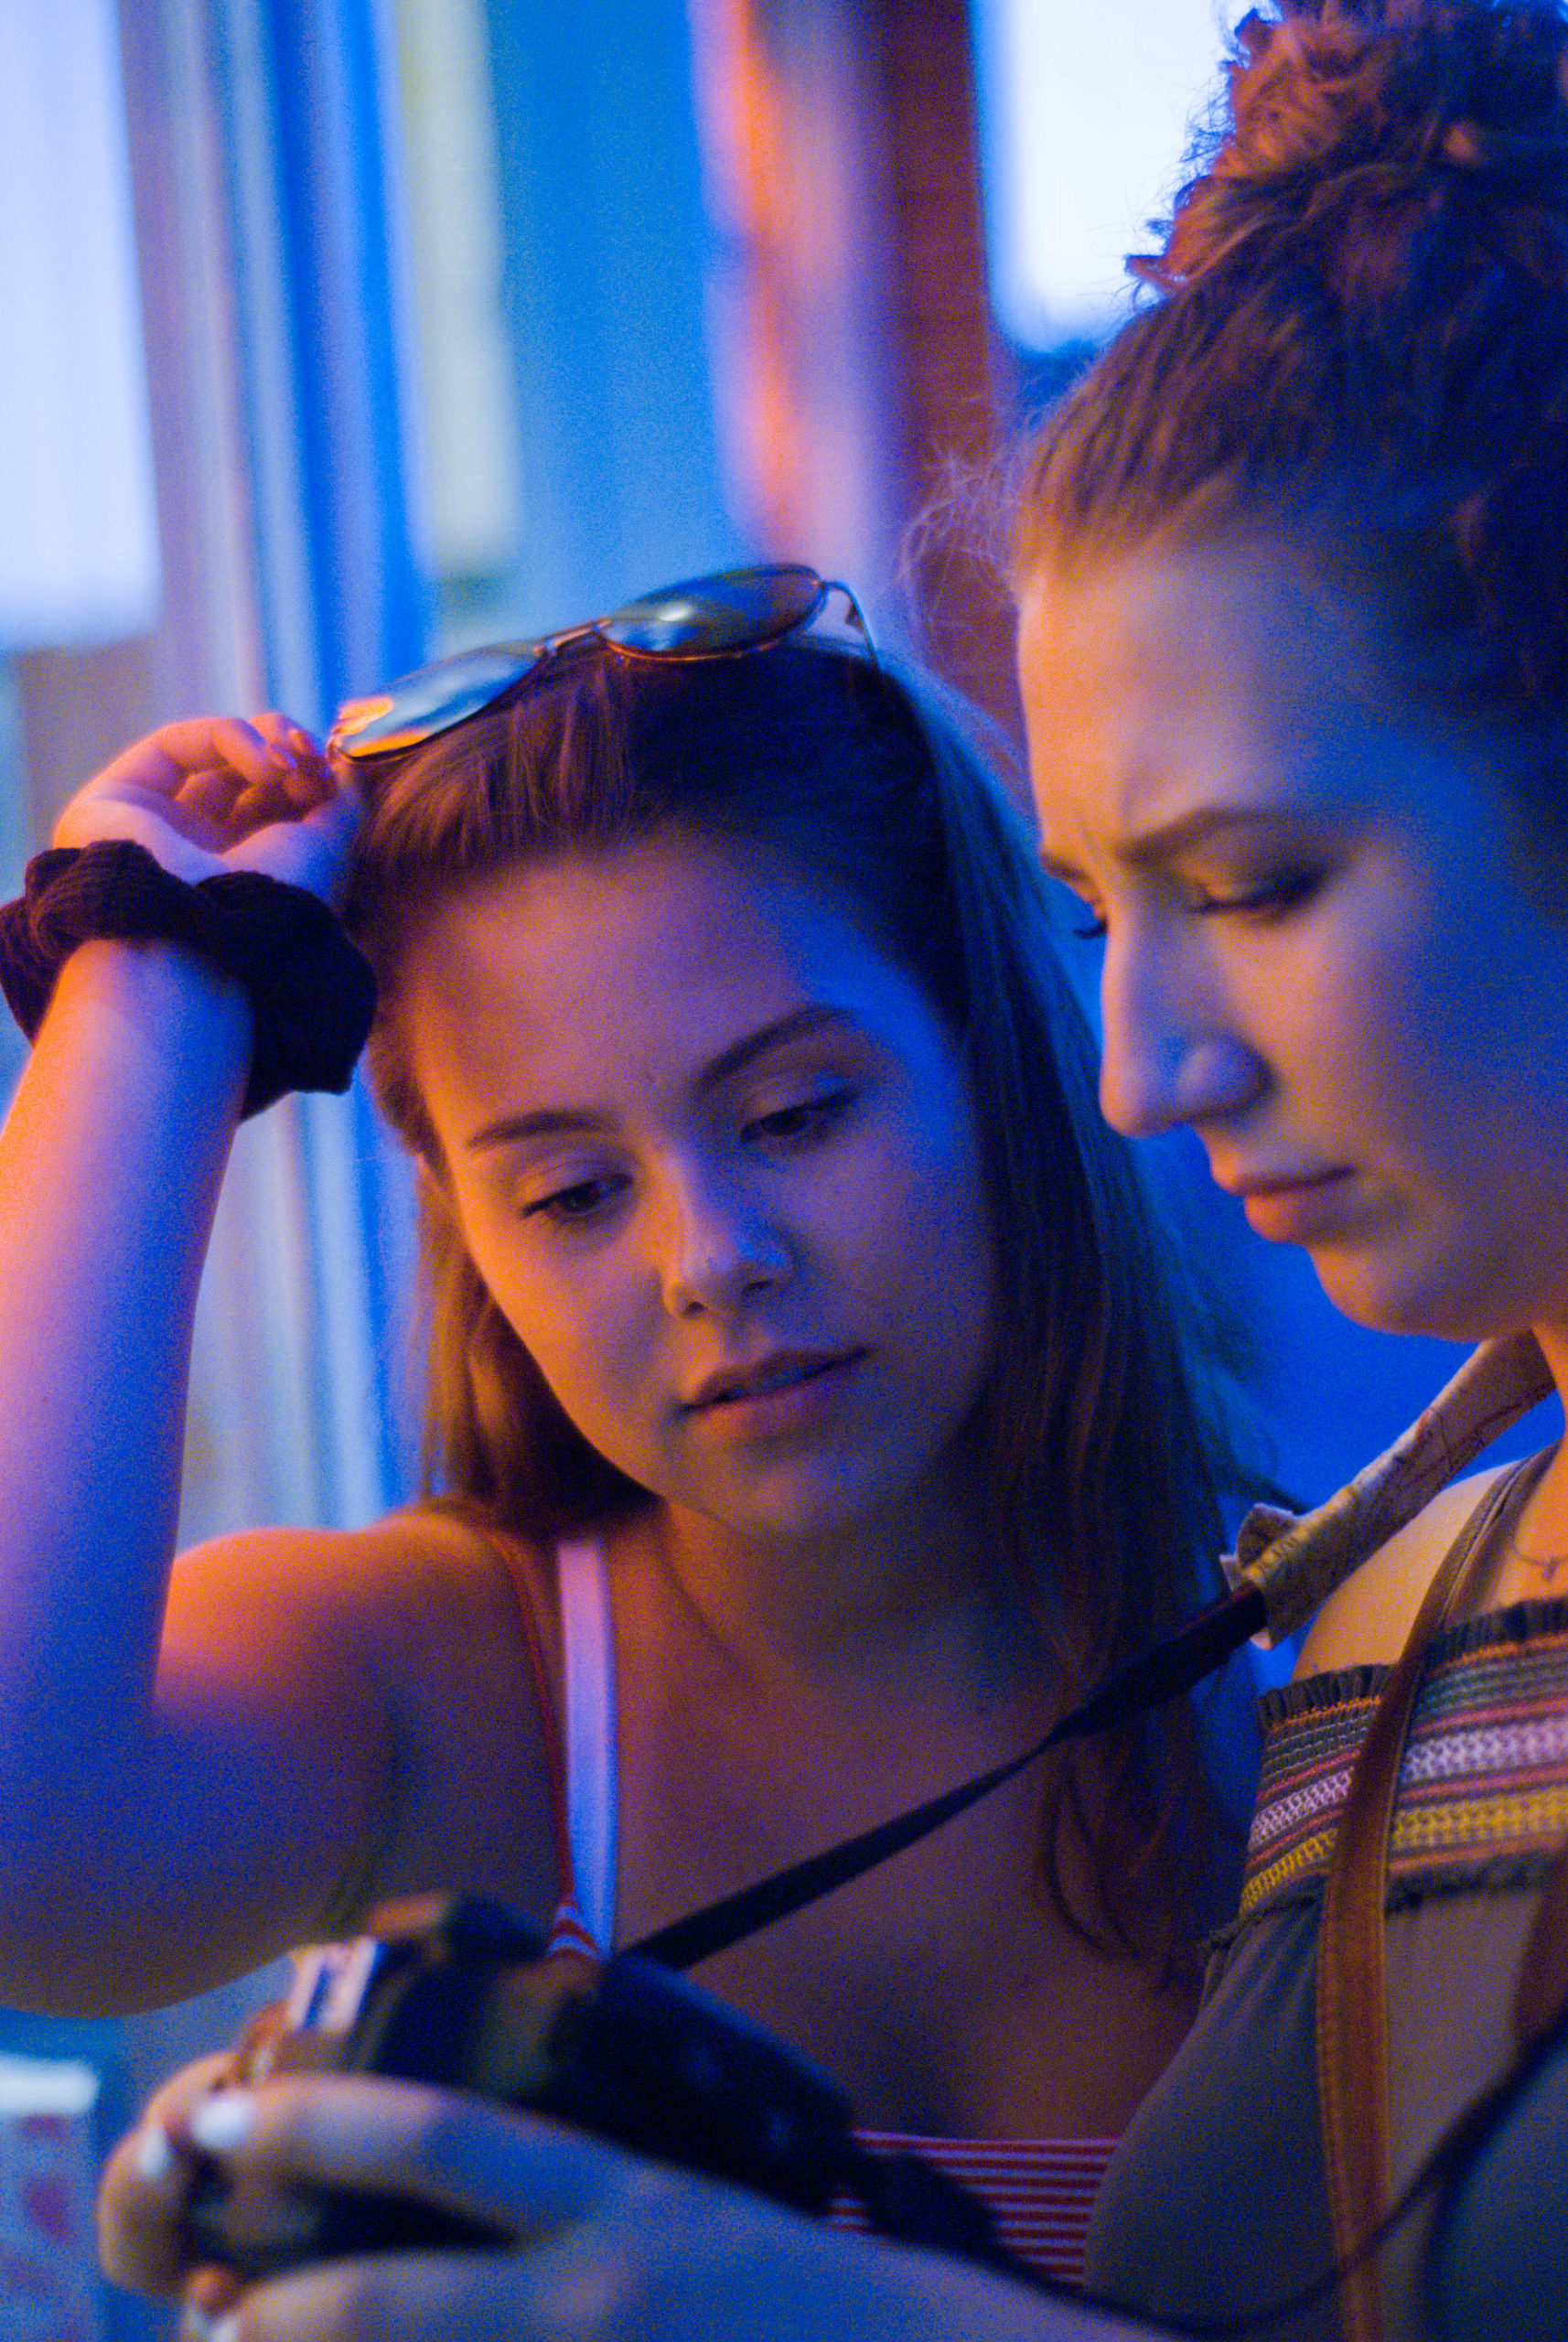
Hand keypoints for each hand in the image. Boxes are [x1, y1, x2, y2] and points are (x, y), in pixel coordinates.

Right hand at [53, 715, 361, 906]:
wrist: (212, 940)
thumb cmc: (277, 904)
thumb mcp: (329, 851)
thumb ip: (342, 801)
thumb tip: (343, 764)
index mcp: (249, 875)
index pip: (279, 803)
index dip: (310, 776)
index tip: (331, 777)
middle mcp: (201, 852)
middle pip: (246, 773)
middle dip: (288, 753)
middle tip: (311, 759)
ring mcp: (158, 825)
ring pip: (212, 752)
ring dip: (265, 742)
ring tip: (289, 764)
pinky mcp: (116, 797)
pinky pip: (176, 743)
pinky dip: (231, 738)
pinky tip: (264, 765)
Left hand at [101, 2075, 1139, 2341]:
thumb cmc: (819, 2302)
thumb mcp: (703, 2210)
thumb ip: (589, 2200)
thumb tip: (474, 2186)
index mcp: (625, 2210)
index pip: (442, 2144)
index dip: (319, 2126)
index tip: (226, 2117)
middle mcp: (599, 2298)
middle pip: (392, 2305)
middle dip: (276, 2313)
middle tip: (205, 2309)